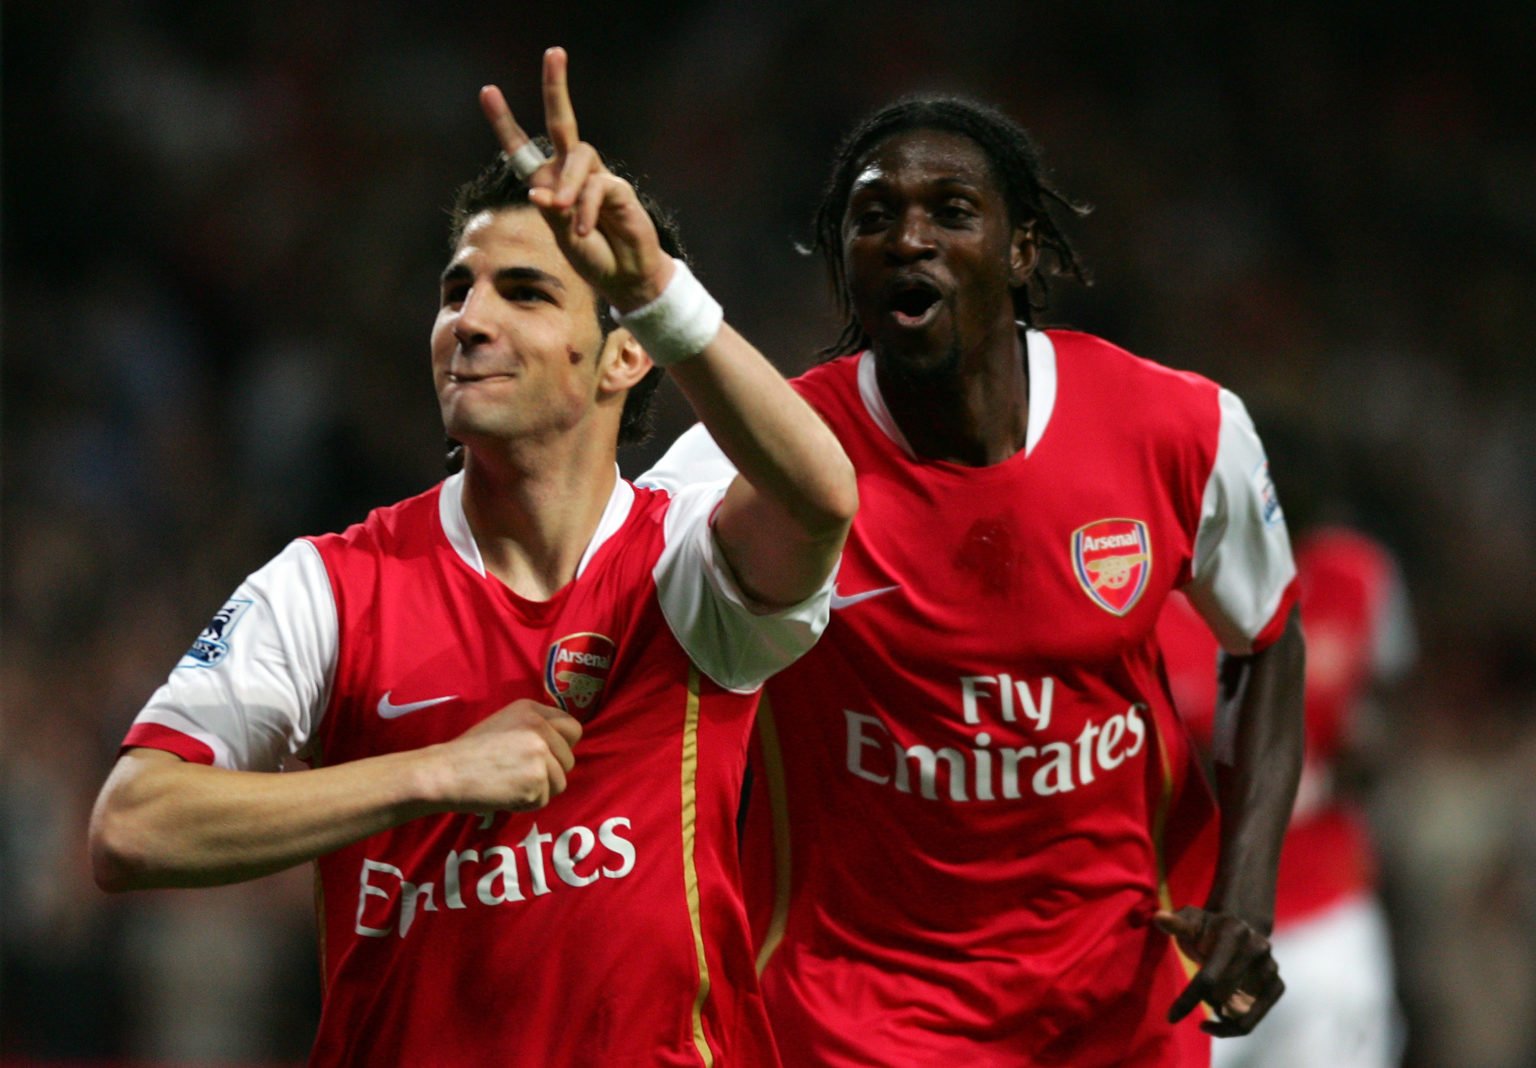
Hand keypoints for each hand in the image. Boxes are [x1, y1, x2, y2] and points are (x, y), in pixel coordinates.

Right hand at [430, 699, 581, 812]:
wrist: (445, 772)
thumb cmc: (470, 751)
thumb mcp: (504, 723)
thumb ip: (535, 729)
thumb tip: (562, 746)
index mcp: (532, 710)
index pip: (573, 729)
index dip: (562, 746)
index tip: (546, 756)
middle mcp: (540, 728)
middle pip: (569, 759)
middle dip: (550, 772)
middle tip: (521, 775)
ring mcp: (539, 754)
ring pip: (560, 782)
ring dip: (540, 790)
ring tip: (511, 784)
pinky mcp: (535, 781)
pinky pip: (544, 799)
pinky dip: (526, 803)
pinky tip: (505, 793)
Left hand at [478, 47, 672, 310]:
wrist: (625, 277)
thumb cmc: (592, 255)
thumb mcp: (560, 235)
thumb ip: (550, 212)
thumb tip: (539, 192)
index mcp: (550, 182)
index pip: (524, 149)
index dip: (505, 122)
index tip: (488, 91)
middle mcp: (573, 172)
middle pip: (562, 122)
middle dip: (556, 87)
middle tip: (554, 52)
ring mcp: (596, 177)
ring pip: (579, 157)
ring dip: (568, 185)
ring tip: (566, 215)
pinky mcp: (618, 188)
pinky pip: (597, 187)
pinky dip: (586, 210)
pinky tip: (583, 229)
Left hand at [1154, 906, 1283, 1036]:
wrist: (1240, 928)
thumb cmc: (1207, 928)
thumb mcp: (1190, 921)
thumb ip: (1176, 923)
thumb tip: (1159, 917)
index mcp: (1234, 933)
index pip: (1209, 977)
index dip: (1189, 999)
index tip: (1171, 1017)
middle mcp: (1258, 949)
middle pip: (1222, 996)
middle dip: (1204, 998)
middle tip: (1199, 990)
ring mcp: (1271, 968)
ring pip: (1240, 1013)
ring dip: (1219, 1012)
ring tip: (1211, 1000)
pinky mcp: (1278, 985)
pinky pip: (1253, 1020)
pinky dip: (1232, 1025)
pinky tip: (1219, 1016)